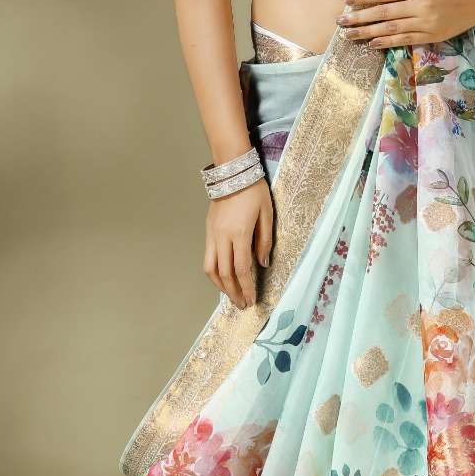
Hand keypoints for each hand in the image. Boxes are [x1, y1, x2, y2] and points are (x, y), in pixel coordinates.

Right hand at [204, 175, 273, 308]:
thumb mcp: (267, 215)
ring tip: (231, 295)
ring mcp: (212, 234)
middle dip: (233, 292)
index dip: (246, 287)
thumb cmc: (254, 191)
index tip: (252, 300)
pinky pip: (207, 258)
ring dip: (220, 286)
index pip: (242, 269)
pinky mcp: (207, 231)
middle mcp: (222, 237)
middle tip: (242, 304)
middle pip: (225, 273)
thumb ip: (264, 241)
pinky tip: (223, 277)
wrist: (232, 171)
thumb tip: (262, 264)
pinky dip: (214, 272)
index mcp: (239, 234)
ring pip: (210, 269)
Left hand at [336, 0, 474, 47]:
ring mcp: (425, 22)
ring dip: (368, 32)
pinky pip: (405, 39)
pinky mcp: (431, 35)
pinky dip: (387, 42)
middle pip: (383, 13)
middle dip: (359, 18)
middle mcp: (419, 6)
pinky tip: (372, 43)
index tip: (347, 1)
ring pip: (391, 29)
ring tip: (349, 36)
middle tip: (340, 21)